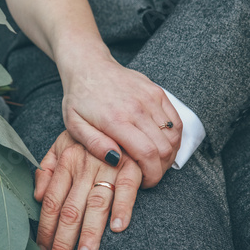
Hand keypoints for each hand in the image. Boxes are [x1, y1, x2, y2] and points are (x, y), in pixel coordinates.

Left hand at [35, 131, 141, 249]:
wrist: (114, 105)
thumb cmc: (87, 134)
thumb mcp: (60, 144)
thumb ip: (46, 169)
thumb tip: (37, 196)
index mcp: (65, 161)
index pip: (51, 202)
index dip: (45, 230)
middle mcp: (84, 165)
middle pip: (70, 209)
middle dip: (63, 242)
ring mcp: (108, 165)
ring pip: (96, 203)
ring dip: (91, 233)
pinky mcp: (131, 164)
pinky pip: (128, 188)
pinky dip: (123, 207)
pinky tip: (118, 228)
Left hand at [59, 51, 181, 187]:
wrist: (88, 66)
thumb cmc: (79, 98)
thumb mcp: (74, 125)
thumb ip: (94, 144)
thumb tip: (116, 161)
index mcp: (116, 119)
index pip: (147, 154)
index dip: (152, 175)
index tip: (146, 183)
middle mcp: (137, 108)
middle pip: (164, 148)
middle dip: (161, 169)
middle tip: (149, 174)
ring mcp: (150, 98)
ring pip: (174, 136)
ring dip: (169, 155)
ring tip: (154, 161)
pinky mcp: (158, 91)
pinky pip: (176, 121)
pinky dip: (173, 137)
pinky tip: (161, 144)